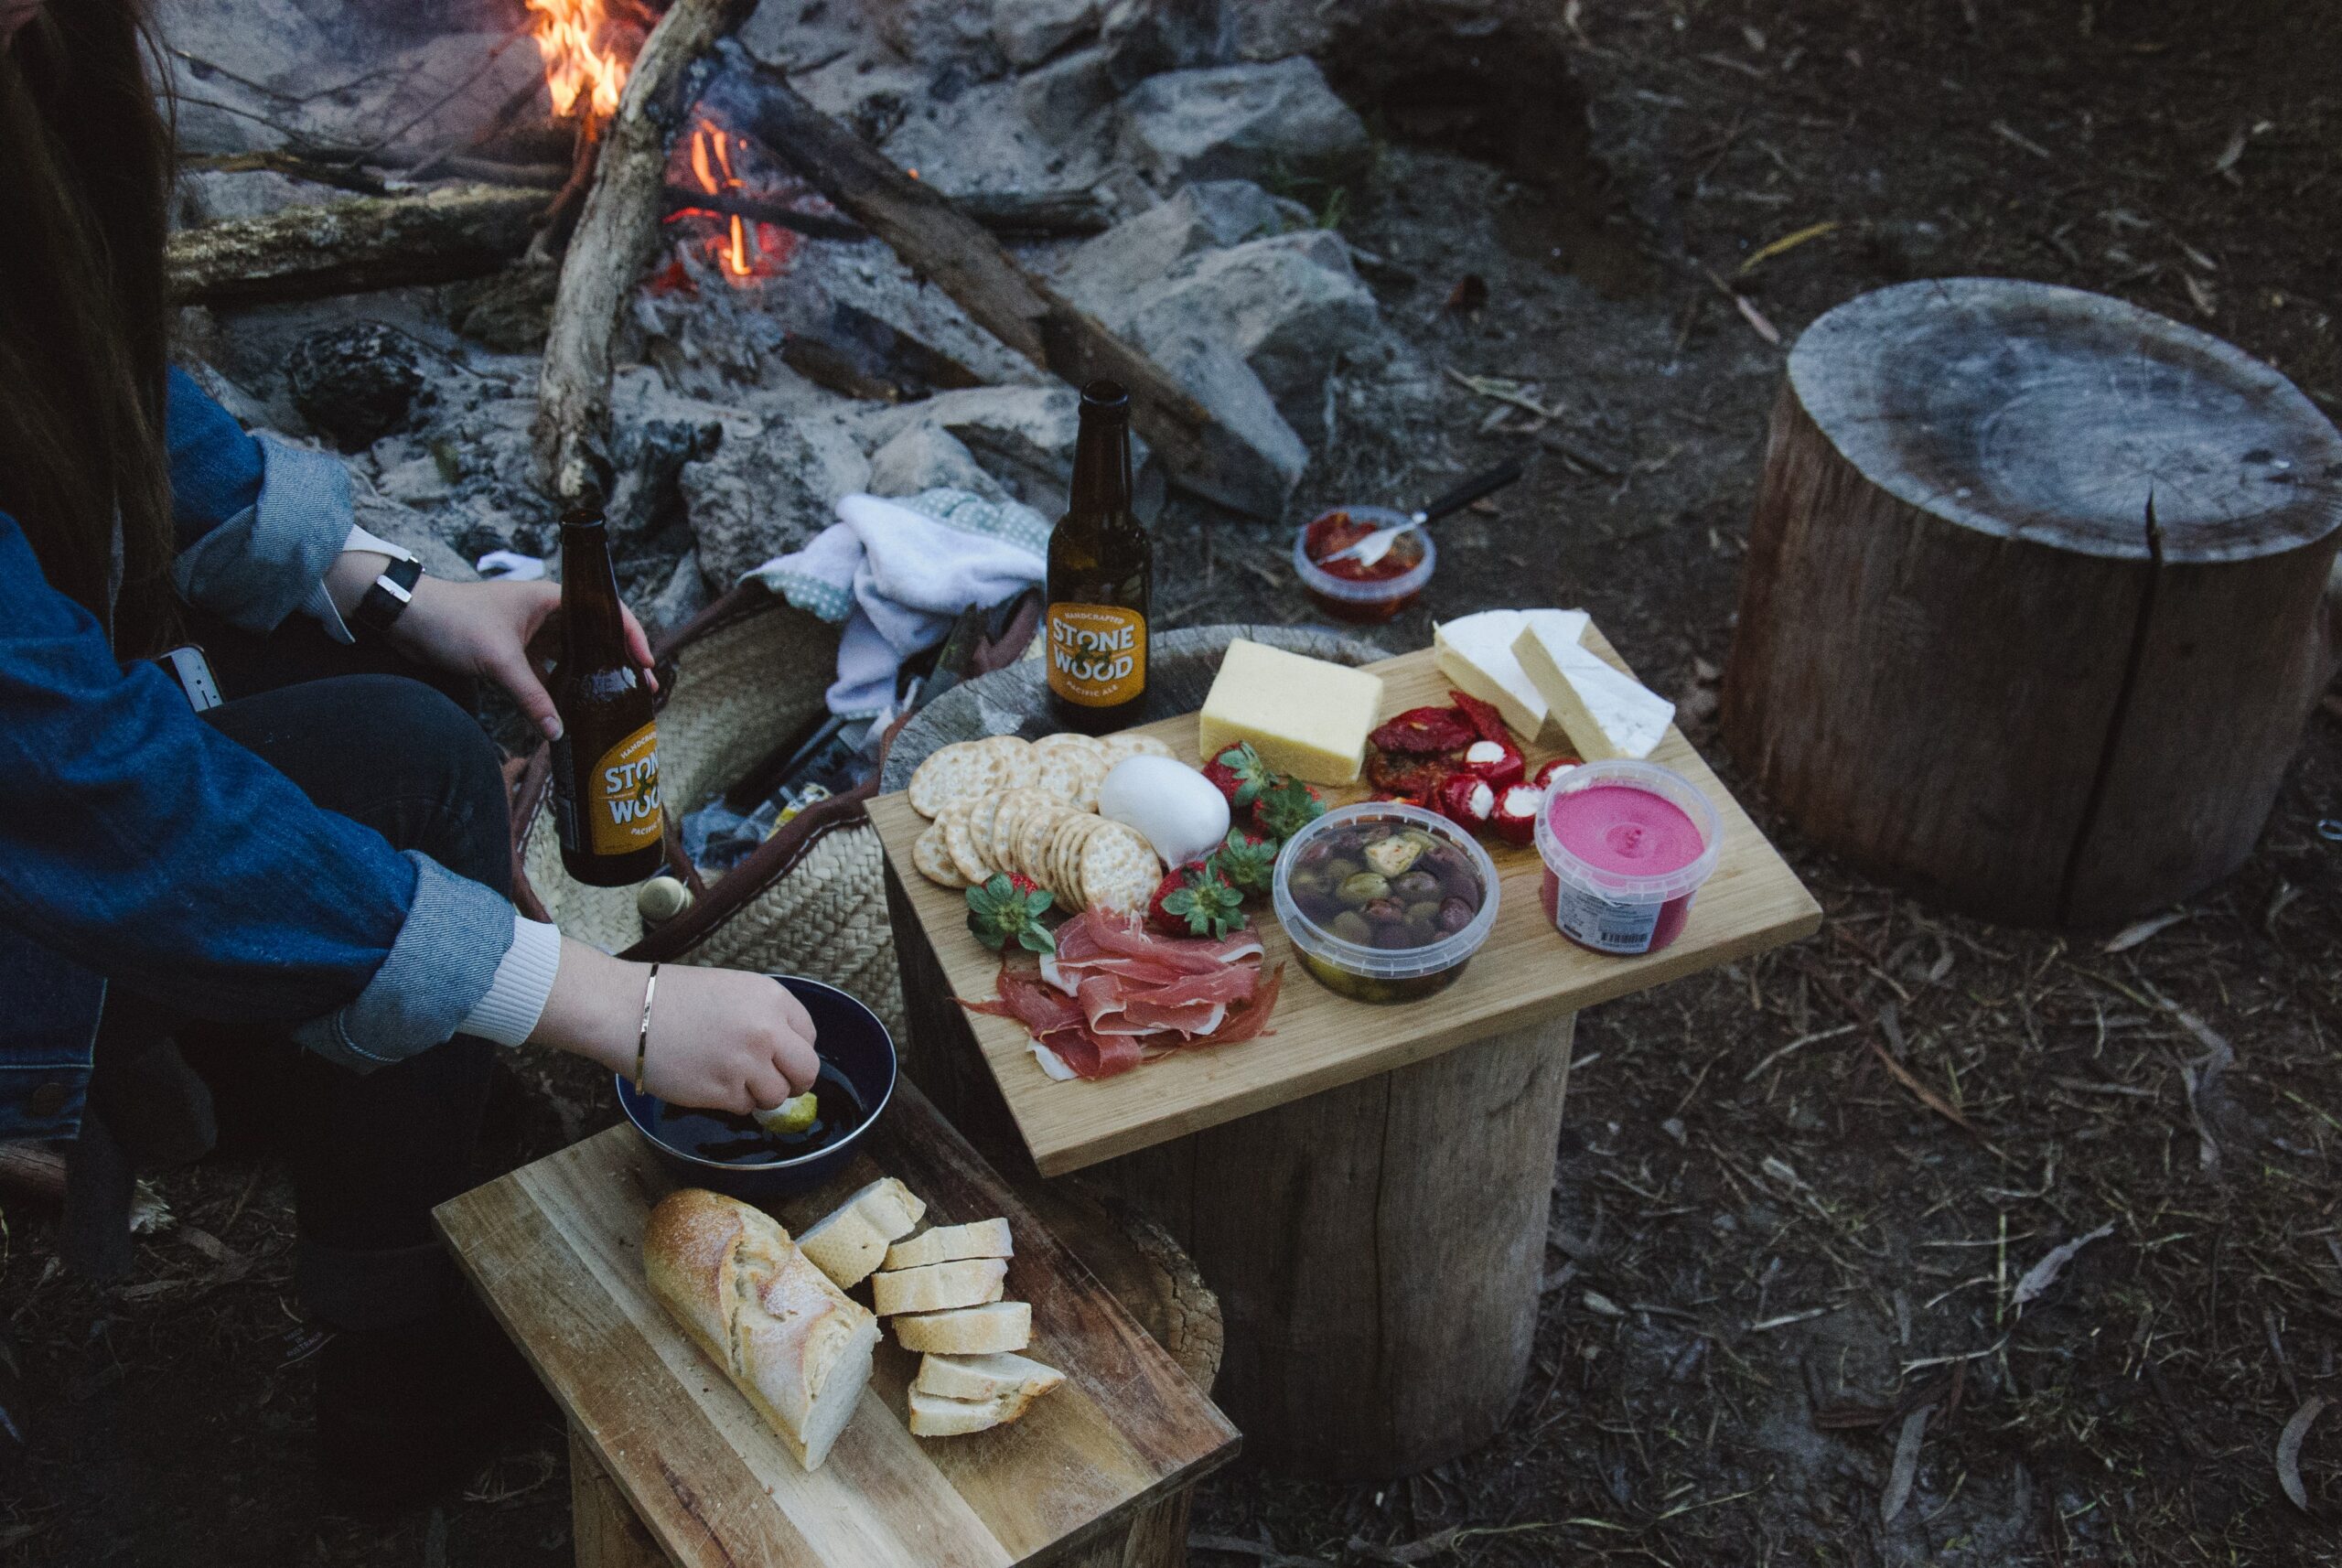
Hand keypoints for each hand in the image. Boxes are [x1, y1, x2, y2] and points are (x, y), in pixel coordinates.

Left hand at [388, 576, 655, 741]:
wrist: (405, 617)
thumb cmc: (452, 621)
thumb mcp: (498, 659)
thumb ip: (531, 696)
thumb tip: (557, 732)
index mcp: (551, 598)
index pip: (607, 610)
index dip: (632, 636)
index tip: (646, 665)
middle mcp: (547, 612)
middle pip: (596, 635)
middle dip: (620, 660)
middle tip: (642, 689)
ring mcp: (531, 632)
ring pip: (574, 654)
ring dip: (594, 674)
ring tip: (616, 699)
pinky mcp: (514, 650)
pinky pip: (549, 669)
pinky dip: (563, 684)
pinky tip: (574, 704)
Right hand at [530, 943, 819, 1114]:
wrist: (626, 1011)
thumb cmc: (672, 997)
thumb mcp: (732, 990)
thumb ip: (764, 1016)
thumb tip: (786, 1051)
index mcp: (772, 998)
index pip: (808, 1036)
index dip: (794, 1050)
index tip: (779, 1056)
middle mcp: (767, 1030)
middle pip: (806, 1071)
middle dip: (793, 1081)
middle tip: (772, 1082)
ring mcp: (747, 1062)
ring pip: (777, 1096)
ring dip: (759, 1094)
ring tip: (729, 1078)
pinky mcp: (723, 1090)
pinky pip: (745, 1107)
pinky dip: (731, 1101)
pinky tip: (708, 1082)